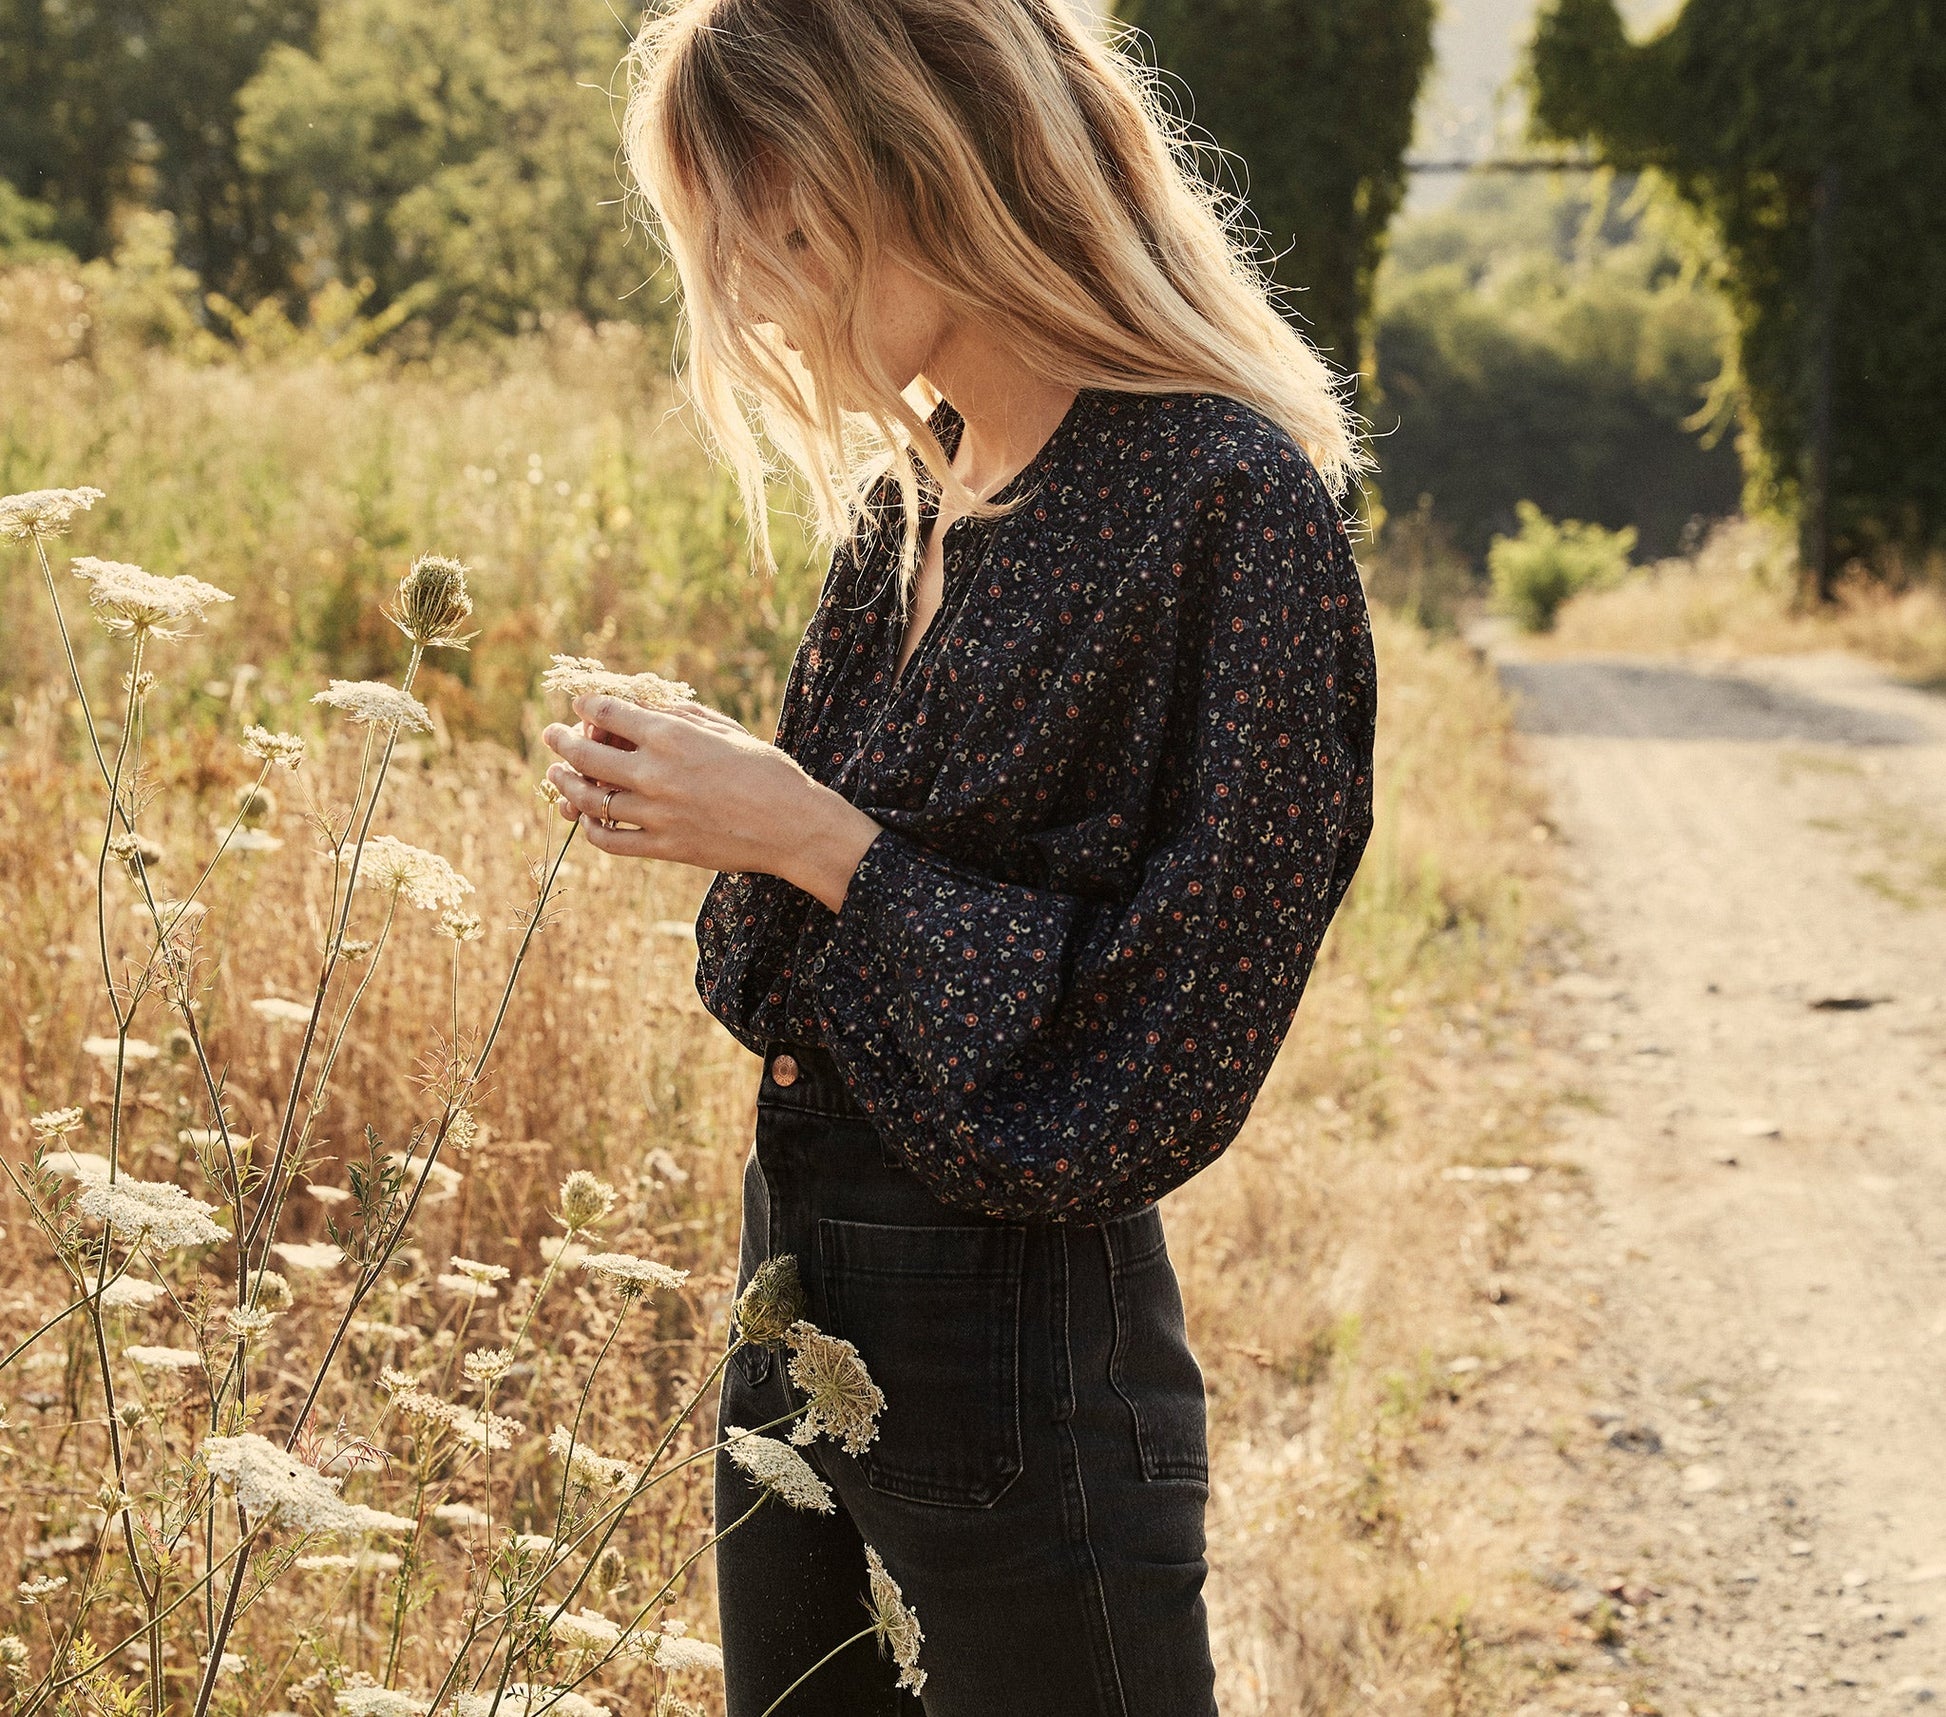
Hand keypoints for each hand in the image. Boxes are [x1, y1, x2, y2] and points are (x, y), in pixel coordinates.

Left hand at [540, 694, 883, 910]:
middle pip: (586, 755)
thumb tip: (645, 704)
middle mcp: (656, 773)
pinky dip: (592, 830)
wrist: (794, 825)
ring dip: (565, 785)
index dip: (587, 706)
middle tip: (551, 735)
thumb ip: (681, 716)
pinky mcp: (665, 846)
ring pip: (590, 800)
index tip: (580, 705)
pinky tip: (587, 820)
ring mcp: (657, 813)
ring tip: (556, 777)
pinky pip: (612, 841)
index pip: (609, 713)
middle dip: (561, 741)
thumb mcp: (725, 730)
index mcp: (672, 736)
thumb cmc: (767, 771)